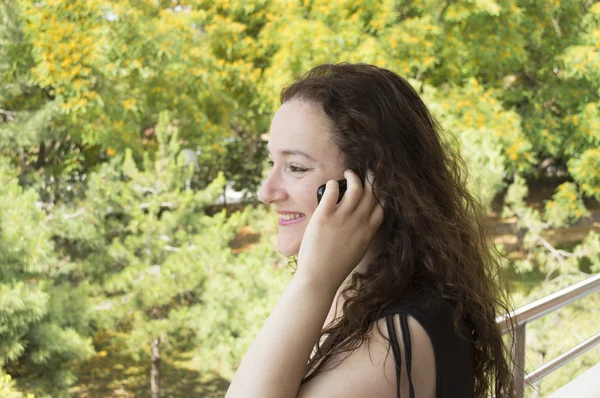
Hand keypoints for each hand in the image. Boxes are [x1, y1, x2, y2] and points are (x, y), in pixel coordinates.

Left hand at [295, 170, 383, 291]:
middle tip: (366, 172)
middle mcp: (358, 223)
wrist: (319, 278)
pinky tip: (332, 184)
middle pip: (372, 193)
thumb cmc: (335, 267)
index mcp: (368, 232)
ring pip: (356, 188)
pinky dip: (334, 184)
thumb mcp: (357, 250)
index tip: (377, 185)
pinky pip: (333, 192)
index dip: (381, 192)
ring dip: (353, 177)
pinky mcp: (324, 216)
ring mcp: (342, 219)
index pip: (382, 205)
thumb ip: (362, 234)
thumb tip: (360, 220)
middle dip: (372, 178)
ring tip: (348, 173)